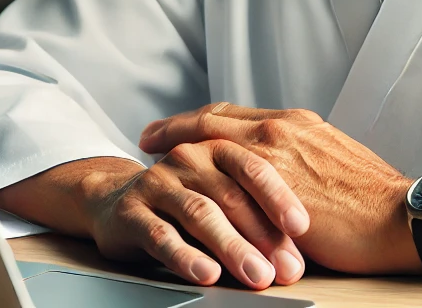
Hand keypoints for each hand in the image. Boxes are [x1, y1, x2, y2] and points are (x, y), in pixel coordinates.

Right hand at [83, 148, 309, 288]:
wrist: (118, 202)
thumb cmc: (188, 201)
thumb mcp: (225, 195)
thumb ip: (256, 208)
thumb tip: (301, 244)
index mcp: (218, 146)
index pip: (255, 167)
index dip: (280, 196)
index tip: (303, 227)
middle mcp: (189, 158)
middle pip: (232, 194)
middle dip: (263, 235)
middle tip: (287, 269)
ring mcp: (159, 182)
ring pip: (201, 213)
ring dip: (232, 247)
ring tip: (257, 275)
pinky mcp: (132, 211)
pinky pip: (162, 234)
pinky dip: (186, 256)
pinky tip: (206, 273)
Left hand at [140, 103, 419, 274]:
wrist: (399, 215)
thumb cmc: (371, 197)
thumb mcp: (332, 158)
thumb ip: (298, 158)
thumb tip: (278, 173)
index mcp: (295, 123)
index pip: (235, 115)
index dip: (202, 119)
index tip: (179, 126)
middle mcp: (280, 129)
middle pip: (214, 121)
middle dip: (177, 127)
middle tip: (149, 137)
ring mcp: (275, 154)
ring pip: (211, 145)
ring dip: (177, 152)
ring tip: (151, 164)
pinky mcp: (273, 185)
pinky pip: (222, 179)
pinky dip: (196, 183)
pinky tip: (179, 195)